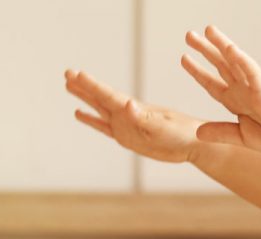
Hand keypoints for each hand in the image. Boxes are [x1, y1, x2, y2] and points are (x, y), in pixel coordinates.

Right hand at [65, 69, 204, 163]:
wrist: (194, 143)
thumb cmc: (183, 133)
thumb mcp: (163, 127)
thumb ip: (144, 118)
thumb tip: (127, 105)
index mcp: (135, 109)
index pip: (108, 95)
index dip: (91, 85)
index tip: (75, 74)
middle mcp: (127, 114)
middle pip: (100, 97)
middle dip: (83, 86)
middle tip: (66, 73)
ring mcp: (125, 124)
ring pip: (98, 109)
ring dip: (84, 98)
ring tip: (67, 86)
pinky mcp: (126, 137)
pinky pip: (103, 127)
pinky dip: (90, 120)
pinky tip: (79, 113)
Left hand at [182, 26, 260, 154]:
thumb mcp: (241, 137)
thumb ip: (221, 132)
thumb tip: (197, 132)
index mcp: (236, 101)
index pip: (212, 82)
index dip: (197, 71)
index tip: (184, 58)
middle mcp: (243, 91)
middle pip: (221, 66)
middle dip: (206, 50)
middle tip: (189, 34)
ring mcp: (254, 90)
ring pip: (236, 63)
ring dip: (222, 46)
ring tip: (208, 30)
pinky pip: (253, 75)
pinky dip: (242, 62)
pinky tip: (232, 49)